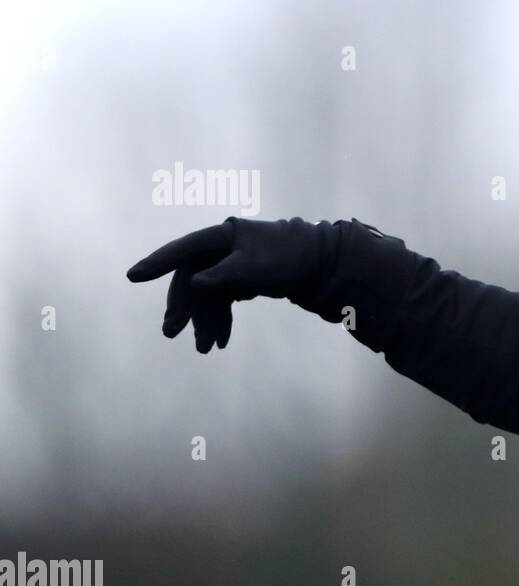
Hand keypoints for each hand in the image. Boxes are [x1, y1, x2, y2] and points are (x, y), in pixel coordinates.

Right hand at [126, 216, 336, 352]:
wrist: (318, 264)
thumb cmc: (288, 257)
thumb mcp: (257, 267)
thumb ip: (225, 274)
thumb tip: (194, 284)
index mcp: (221, 236)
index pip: (183, 250)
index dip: (157, 263)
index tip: (133, 276)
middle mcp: (219, 249)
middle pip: (191, 279)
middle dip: (183, 307)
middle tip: (170, 332)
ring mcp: (227, 266)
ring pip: (206, 296)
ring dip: (204, 322)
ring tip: (204, 348)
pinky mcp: (237, 281)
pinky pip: (221, 302)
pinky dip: (220, 321)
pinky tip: (220, 341)